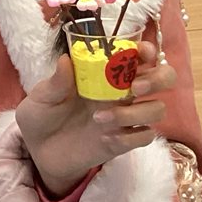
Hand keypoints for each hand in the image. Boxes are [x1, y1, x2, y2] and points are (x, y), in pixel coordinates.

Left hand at [16, 41, 175, 197]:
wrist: (38, 150)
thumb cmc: (42, 115)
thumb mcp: (41, 97)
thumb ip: (56, 82)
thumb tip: (65, 60)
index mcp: (104, 74)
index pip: (138, 57)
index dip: (147, 51)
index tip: (142, 51)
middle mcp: (121, 93)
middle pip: (163, 79)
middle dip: (158, 79)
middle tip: (135, 87)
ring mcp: (125, 117)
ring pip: (157, 109)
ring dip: (134, 113)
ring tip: (98, 118)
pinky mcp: (124, 141)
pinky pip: (145, 137)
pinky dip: (129, 137)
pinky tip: (104, 138)